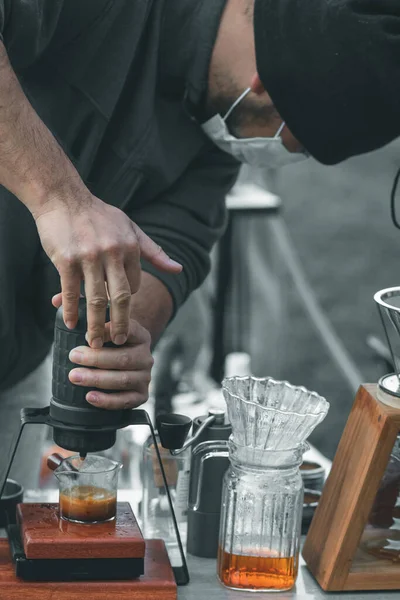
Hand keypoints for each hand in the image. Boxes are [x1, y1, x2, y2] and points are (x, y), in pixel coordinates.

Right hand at [36, 192, 180, 347]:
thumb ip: (154, 252)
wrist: (63, 198)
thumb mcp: (132, 229)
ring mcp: (89, 257)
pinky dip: (71, 310)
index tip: (119, 311)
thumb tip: (178, 270)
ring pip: (96, 299)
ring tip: (95, 342)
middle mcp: (112, 253)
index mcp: (130, 247)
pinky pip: (71, 291)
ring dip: (96, 325)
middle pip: (121, 297)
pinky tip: (70, 323)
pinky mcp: (66, 260)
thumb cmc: (99, 215)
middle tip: (119, 341)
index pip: (134, 285)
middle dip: (121, 323)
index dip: (126, 301)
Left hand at [67, 318, 153, 409]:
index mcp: (141, 337)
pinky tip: (90, 396)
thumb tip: (87, 336)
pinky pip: (125, 401)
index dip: (108, 334)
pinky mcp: (141, 395)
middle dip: (96, 359)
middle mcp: (146, 358)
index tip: (85, 336)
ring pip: (123, 380)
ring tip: (76, 377)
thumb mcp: (109, 333)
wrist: (124, 363)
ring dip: (97, 379)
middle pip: (123, 359)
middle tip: (74, 357)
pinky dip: (107, 400)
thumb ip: (101, 330)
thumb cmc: (112, 346)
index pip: (129, 331)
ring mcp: (145, 378)